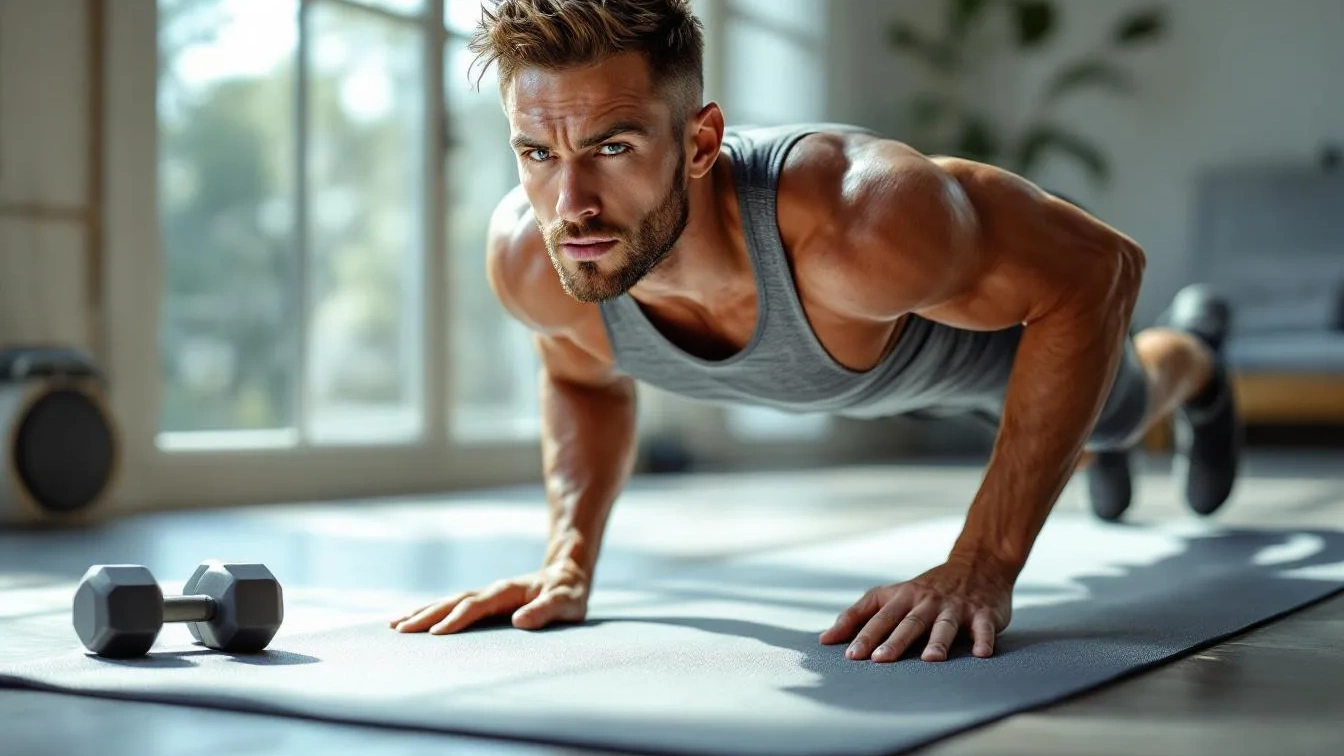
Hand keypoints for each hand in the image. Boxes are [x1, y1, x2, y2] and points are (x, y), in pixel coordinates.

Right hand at [389, 560, 590, 634]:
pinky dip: (431, 612)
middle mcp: (491, 591)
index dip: (457, 619)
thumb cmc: (569, 592)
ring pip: (447, 602)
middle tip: (400, 630)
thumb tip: (520, 620)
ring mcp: (485, 595)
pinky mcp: (483, 602)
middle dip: (427, 615)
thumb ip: (547, 609)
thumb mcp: (566, 601)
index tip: (436, 634)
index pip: (477, 605)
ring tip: (395, 625)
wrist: (568, 573)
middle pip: (453, 602)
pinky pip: (452, 606)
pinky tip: (413, 621)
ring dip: (422, 613)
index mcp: (508, 591)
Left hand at [819, 556, 1013, 661]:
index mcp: (902, 597)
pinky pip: (983, 627)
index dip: (864, 635)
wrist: (976, 564)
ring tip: (930, 659)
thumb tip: (825, 639)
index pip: (879, 616)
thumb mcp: (890, 595)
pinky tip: (981, 654)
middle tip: (880, 660)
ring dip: (938, 641)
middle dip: (894, 641)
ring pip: (944, 625)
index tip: (850, 655)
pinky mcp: (982, 613)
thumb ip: (858, 615)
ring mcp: (955, 606)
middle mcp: (927, 601)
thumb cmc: (925, 590)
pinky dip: (983, 640)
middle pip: (909, 622)